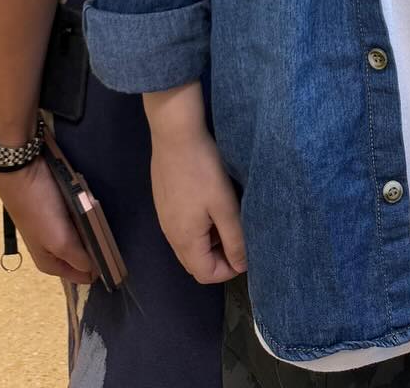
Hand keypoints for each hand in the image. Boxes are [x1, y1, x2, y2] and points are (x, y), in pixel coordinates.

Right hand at [0, 159, 95, 282]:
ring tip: (93, 208)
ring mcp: (56, 227)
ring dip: (91, 223)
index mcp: (50, 263)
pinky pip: (79, 215)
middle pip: (84, 252)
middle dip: (95, 240)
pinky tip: (87, 199)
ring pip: (83, 232)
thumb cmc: (39, 208)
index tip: (113, 251)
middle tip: (100, 225)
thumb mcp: (60, 241)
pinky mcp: (58, 209)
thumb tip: (94, 271)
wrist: (22, 170)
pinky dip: (85, 209)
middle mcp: (53, 249)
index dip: (99, 266)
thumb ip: (79, 259)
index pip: (82, 275)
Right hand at [148, 115, 246, 283]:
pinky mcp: (163, 202)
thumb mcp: (225, 205)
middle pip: (195, 263)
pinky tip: (210, 203)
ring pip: (189, 245)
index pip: (206, 275)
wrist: (175, 133)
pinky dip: (199, 227)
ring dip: (210, 241)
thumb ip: (234, 239)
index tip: (246, 251)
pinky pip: (182, 227)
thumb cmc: (203, 169)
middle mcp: (170, 235)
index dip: (229, 270)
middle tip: (238, 236)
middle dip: (220, 257)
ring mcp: (164, 218)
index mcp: (185, 240)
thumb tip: (241, 266)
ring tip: (227, 218)